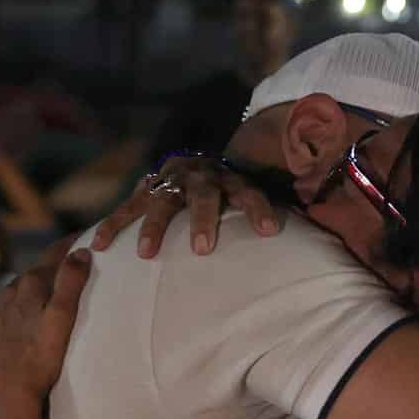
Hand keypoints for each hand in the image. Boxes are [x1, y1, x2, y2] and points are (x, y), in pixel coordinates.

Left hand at [0, 247, 93, 418]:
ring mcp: (3, 307)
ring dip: (46, 279)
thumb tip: (81, 252)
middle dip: (61, 261)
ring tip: (64, 282)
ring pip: (29, 284)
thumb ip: (70, 283)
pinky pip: (20, 301)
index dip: (73, 242)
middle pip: (41, 267)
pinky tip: (40, 307)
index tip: (90, 234)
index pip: (54, 252)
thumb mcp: (61, 317)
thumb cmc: (39, 357)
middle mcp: (13, 290)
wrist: (9, 391)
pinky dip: (34, 297)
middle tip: (82, 257)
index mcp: (30, 284)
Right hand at [90, 158, 280, 258]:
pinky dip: (113, 226)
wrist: (194, 164)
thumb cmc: (229, 193)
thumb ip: (271, 208)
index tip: (269, 231)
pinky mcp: (145, 189)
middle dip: (202, 220)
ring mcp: (170, 181)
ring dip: (154, 227)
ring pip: (161, 201)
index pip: (249, 190)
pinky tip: (100, 246)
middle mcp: (201, 176)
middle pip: (203, 195)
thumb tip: (318, 230)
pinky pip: (126, 208)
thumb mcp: (250, 193)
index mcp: (231, 177)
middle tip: (202, 248)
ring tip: (147, 254)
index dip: (258, 208)